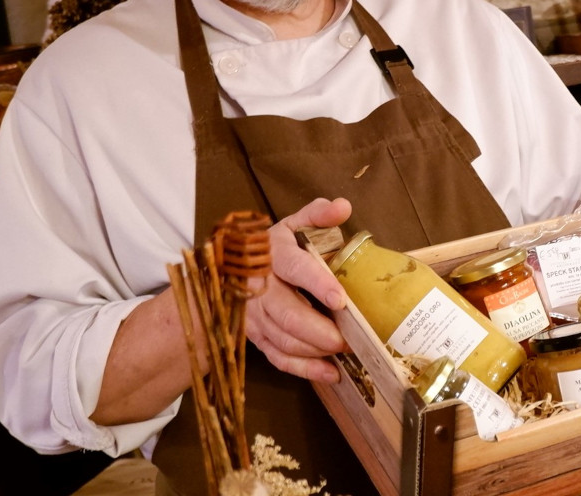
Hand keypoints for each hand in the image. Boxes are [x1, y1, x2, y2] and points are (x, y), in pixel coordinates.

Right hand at [244, 197, 352, 382]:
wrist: (230, 271)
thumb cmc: (276, 247)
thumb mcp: (293, 225)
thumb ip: (318, 215)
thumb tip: (343, 207)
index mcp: (273, 255)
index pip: (295, 269)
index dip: (317, 284)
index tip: (341, 298)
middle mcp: (259, 288)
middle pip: (288, 315)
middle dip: (321, 331)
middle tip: (350, 338)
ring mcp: (255, 317)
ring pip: (284, 340)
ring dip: (316, 350)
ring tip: (346, 351)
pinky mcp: (256, 337)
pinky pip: (278, 358)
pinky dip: (304, 369)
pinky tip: (331, 373)